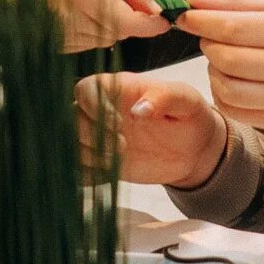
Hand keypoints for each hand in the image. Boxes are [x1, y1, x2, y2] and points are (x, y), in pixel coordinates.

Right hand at [0, 0, 164, 50]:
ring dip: (111, 23)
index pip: (134, 24)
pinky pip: (88, 43)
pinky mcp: (54, 44)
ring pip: (106, 40)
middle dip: (130, 18)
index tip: (165, 18)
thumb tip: (157, 6)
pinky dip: (93, 29)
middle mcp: (73, 22)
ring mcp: (62, 36)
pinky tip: (80, 8)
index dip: (154, 23)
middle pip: (122, 34)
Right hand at [82, 73, 227, 187]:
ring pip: (69, 143)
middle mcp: (101, 111)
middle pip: (70, 118)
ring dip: (87, 156)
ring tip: (116, 161)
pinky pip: (77, 169)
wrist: (194, 150)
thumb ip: (164, 97)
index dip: (93, 105)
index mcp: (118, 88)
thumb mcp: (186, 100)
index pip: (84, 89)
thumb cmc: (189, 115)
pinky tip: (108, 174)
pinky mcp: (99, 162)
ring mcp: (98, 137)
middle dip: (91, 135)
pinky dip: (85, 175)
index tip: (118, 123)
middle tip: (123, 146)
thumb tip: (138, 109)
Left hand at [176, 0, 263, 133]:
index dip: (200, 21)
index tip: (184, 14)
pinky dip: (221, 92)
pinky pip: (233, 109)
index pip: (232, 28)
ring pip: (224, 86)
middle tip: (211, 34)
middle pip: (225, 57)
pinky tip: (232, 78)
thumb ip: (238, 2)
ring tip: (224, 56)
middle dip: (207, 42)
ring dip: (213, 68)